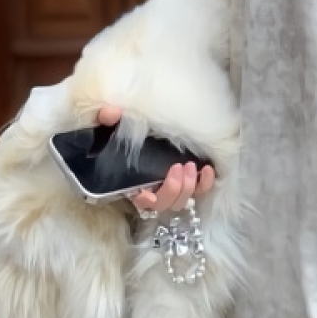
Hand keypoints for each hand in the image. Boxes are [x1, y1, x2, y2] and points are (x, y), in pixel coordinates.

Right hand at [97, 105, 215, 212]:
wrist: (148, 135)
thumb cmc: (128, 136)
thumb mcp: (115, 127)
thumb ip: (109, 121)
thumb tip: (110, 112)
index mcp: (131, 183)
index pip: (136, 200)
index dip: (142, 200)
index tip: (144, 193)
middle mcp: (152, 191)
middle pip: (163, 205)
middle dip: (173, 189)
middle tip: (179, 166)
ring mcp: (171, 190)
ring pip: (180, 202)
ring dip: (188, 187)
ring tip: (191, 165)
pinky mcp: (187, 183)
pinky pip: (199, 191)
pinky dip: (205, 184)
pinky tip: (207, 169)